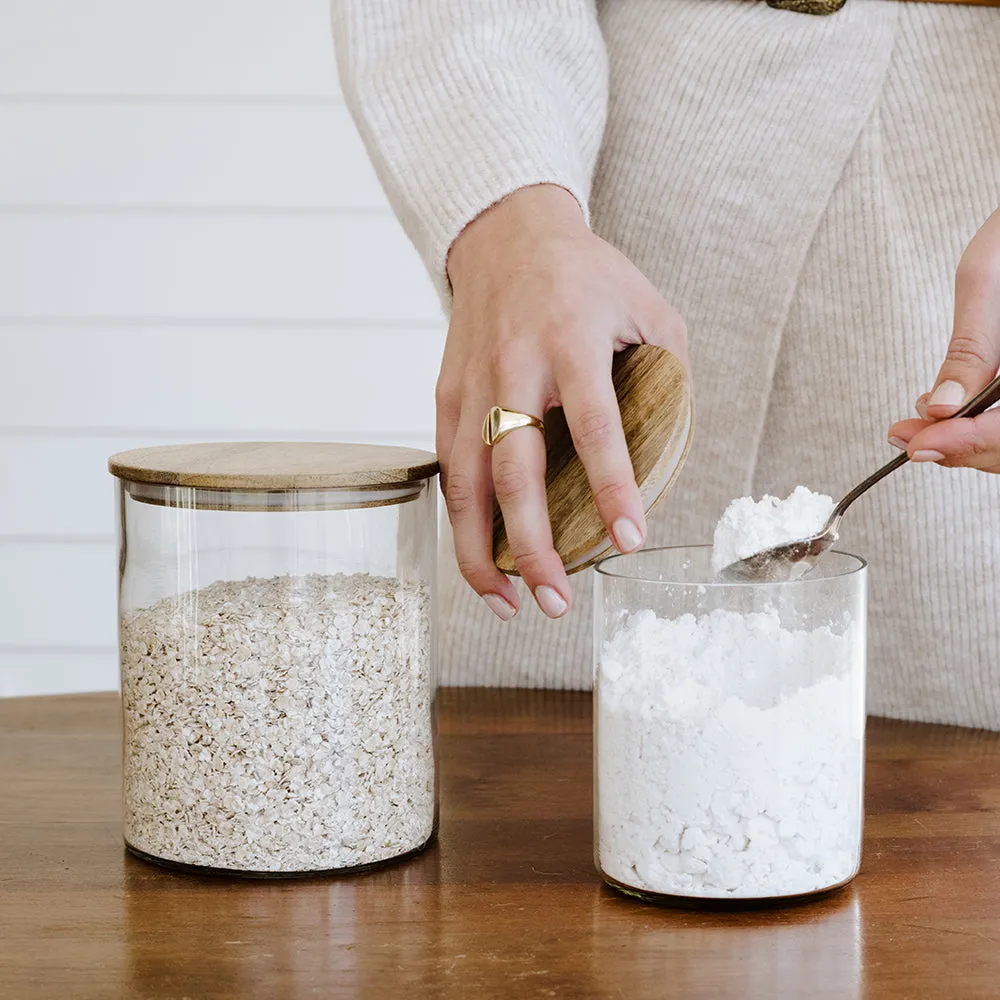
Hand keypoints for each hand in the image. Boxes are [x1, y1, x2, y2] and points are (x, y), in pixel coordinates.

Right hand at [438, 184, 688, 620]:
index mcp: (570, 339)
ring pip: (464, 483)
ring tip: (507, 602)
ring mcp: (470, 385)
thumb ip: (670, 370)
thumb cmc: (583, 273)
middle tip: (555, 601)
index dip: (611, 486)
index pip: (594, 424)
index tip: (628, 539)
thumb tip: (677, 448)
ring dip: (481, 551)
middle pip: (512, 470)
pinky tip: (483, 557)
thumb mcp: (647, 304)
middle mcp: (512, 366)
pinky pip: (448, 470)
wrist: (504, 236)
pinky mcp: (445, 397)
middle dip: (531, 545)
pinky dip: (462, 522)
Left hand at [888, 208, 999, 471]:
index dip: (968, 443)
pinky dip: (978, 426)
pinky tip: (943, 416)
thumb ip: (970, 350)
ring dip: (966, 442)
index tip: (916, 445)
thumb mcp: (986, 284)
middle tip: (904, 439)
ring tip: (916, 429)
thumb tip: (938, 408)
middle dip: (959, 447)